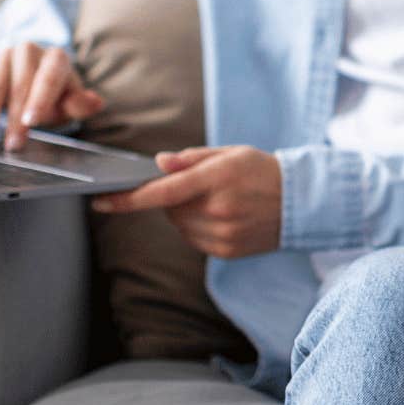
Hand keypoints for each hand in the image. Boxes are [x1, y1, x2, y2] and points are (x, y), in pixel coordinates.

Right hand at [0, 44, 106, 150]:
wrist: (36, 75)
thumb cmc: (55, 92)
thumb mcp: (72, 100)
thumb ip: (81, 103)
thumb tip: (94, 101)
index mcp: (56, 58)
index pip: (48, 78)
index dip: (39, 100)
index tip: (31, 121)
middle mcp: (29, 51)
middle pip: (21, 83)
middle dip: (16, 115)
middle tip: (13, 143)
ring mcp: (3, 56)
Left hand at [91, 146, 282, 258]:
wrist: (302, 202)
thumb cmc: (262, 171)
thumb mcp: (230, 153)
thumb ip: (191, 158)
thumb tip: (158, 164)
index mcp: (217, 179)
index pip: (162, 192)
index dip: (128, 198)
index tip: (101, 200)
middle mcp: (218, 210)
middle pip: (169, 209)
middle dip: (173, 197)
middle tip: (200, 187)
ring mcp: (223, 234)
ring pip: (180, 226)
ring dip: (185, 214)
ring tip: (217, 202)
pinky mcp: (226, 251)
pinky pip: (194, 240)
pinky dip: (198, 228)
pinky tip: (223, 217)